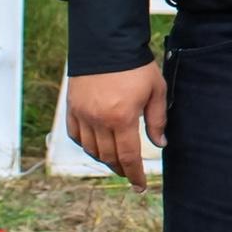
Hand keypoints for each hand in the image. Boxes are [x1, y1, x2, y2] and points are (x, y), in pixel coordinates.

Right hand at [67, 62, 166, 191]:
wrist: (107, 44)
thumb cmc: (137, 67)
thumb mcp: (156, 90)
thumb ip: (157, 120)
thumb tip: (160, 144)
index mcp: (122, 118)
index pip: (128, 156)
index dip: (135, 174)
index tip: (140, 186)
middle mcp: (99, 121)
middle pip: (109, 156)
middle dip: (121, 169)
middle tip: (131, 174)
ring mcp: (82, 115)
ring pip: (91, 149)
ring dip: (105, 159)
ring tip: (117, 162)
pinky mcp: (71, 109)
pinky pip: (76, 136)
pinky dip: (87, 146)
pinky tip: (96, 147)